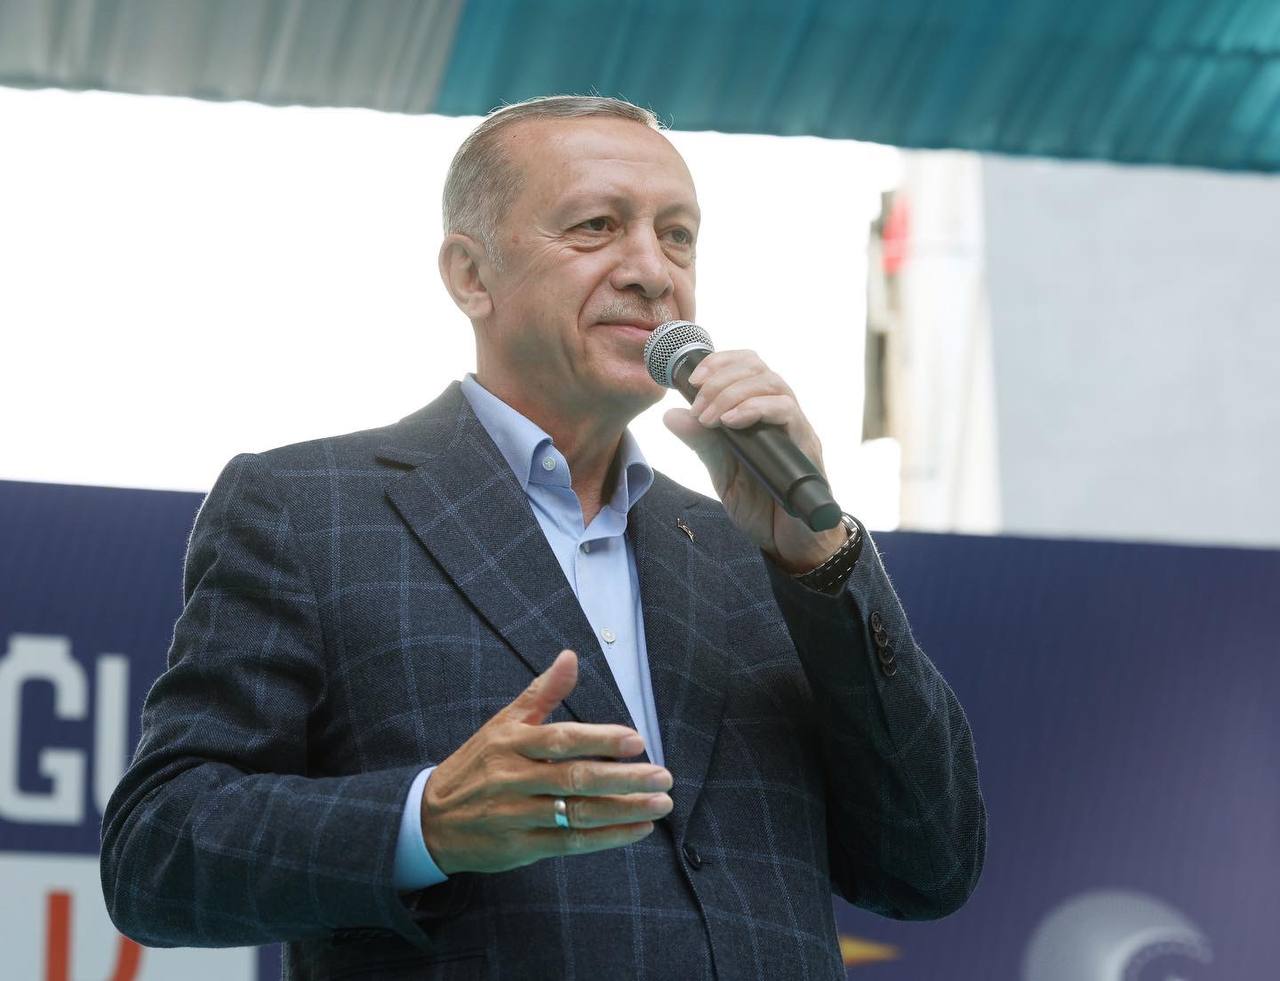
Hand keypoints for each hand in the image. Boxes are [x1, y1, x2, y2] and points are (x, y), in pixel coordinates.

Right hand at [420, 650, 672, 873]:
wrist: (430, 818)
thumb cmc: (478, 764)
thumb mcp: (503, 723)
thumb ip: (542, 692)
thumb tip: (570, 656)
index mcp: (512, 743)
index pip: (562, 739)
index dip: (600, 739)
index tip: (636, 740)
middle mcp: (514, 779)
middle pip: (575, 778)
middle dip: (624, 778)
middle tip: (663, 776)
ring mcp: (517, 815)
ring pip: (578, 813)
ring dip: (624, 809)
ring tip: (660, 804)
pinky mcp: (521, 847)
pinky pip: (571, 843)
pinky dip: (608, 837)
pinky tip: (637, 829)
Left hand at [662, 350, 846, 572]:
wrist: (790, 542)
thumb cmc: (761, 504)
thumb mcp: (722, 471)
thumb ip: (702, 443)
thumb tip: (671, 415)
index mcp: (760, 413)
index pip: (746, 366)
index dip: (720, 362)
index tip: (692, 378)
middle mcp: (781, 414)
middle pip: (757, 367)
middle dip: (720, 378)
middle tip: (698, 405)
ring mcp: (795, 428)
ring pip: (772, 383)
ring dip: (733, 392)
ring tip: (710, 417)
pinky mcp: (806, 446)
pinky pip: (787, 411)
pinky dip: (754, 409)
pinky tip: (731, 422)